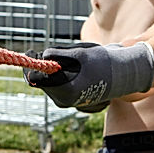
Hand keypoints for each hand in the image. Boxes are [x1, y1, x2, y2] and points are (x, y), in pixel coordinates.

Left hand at [24, 41, 153, 111]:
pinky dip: (58, 75)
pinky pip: (56, 85)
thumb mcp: (80, 54)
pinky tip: (71, 69)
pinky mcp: (69, 99)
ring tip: (69, 61)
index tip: (31, 51)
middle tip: (47, 52)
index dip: (31, 64)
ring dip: (51, 70)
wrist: (122, 76)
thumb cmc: (102, 63)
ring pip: (48, 83)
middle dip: (42, 66)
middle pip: (40, 82)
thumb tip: (41, 55)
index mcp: (65, 90)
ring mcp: (66, 101)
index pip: (36, 79)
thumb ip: (58, 54)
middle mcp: (63, 100)